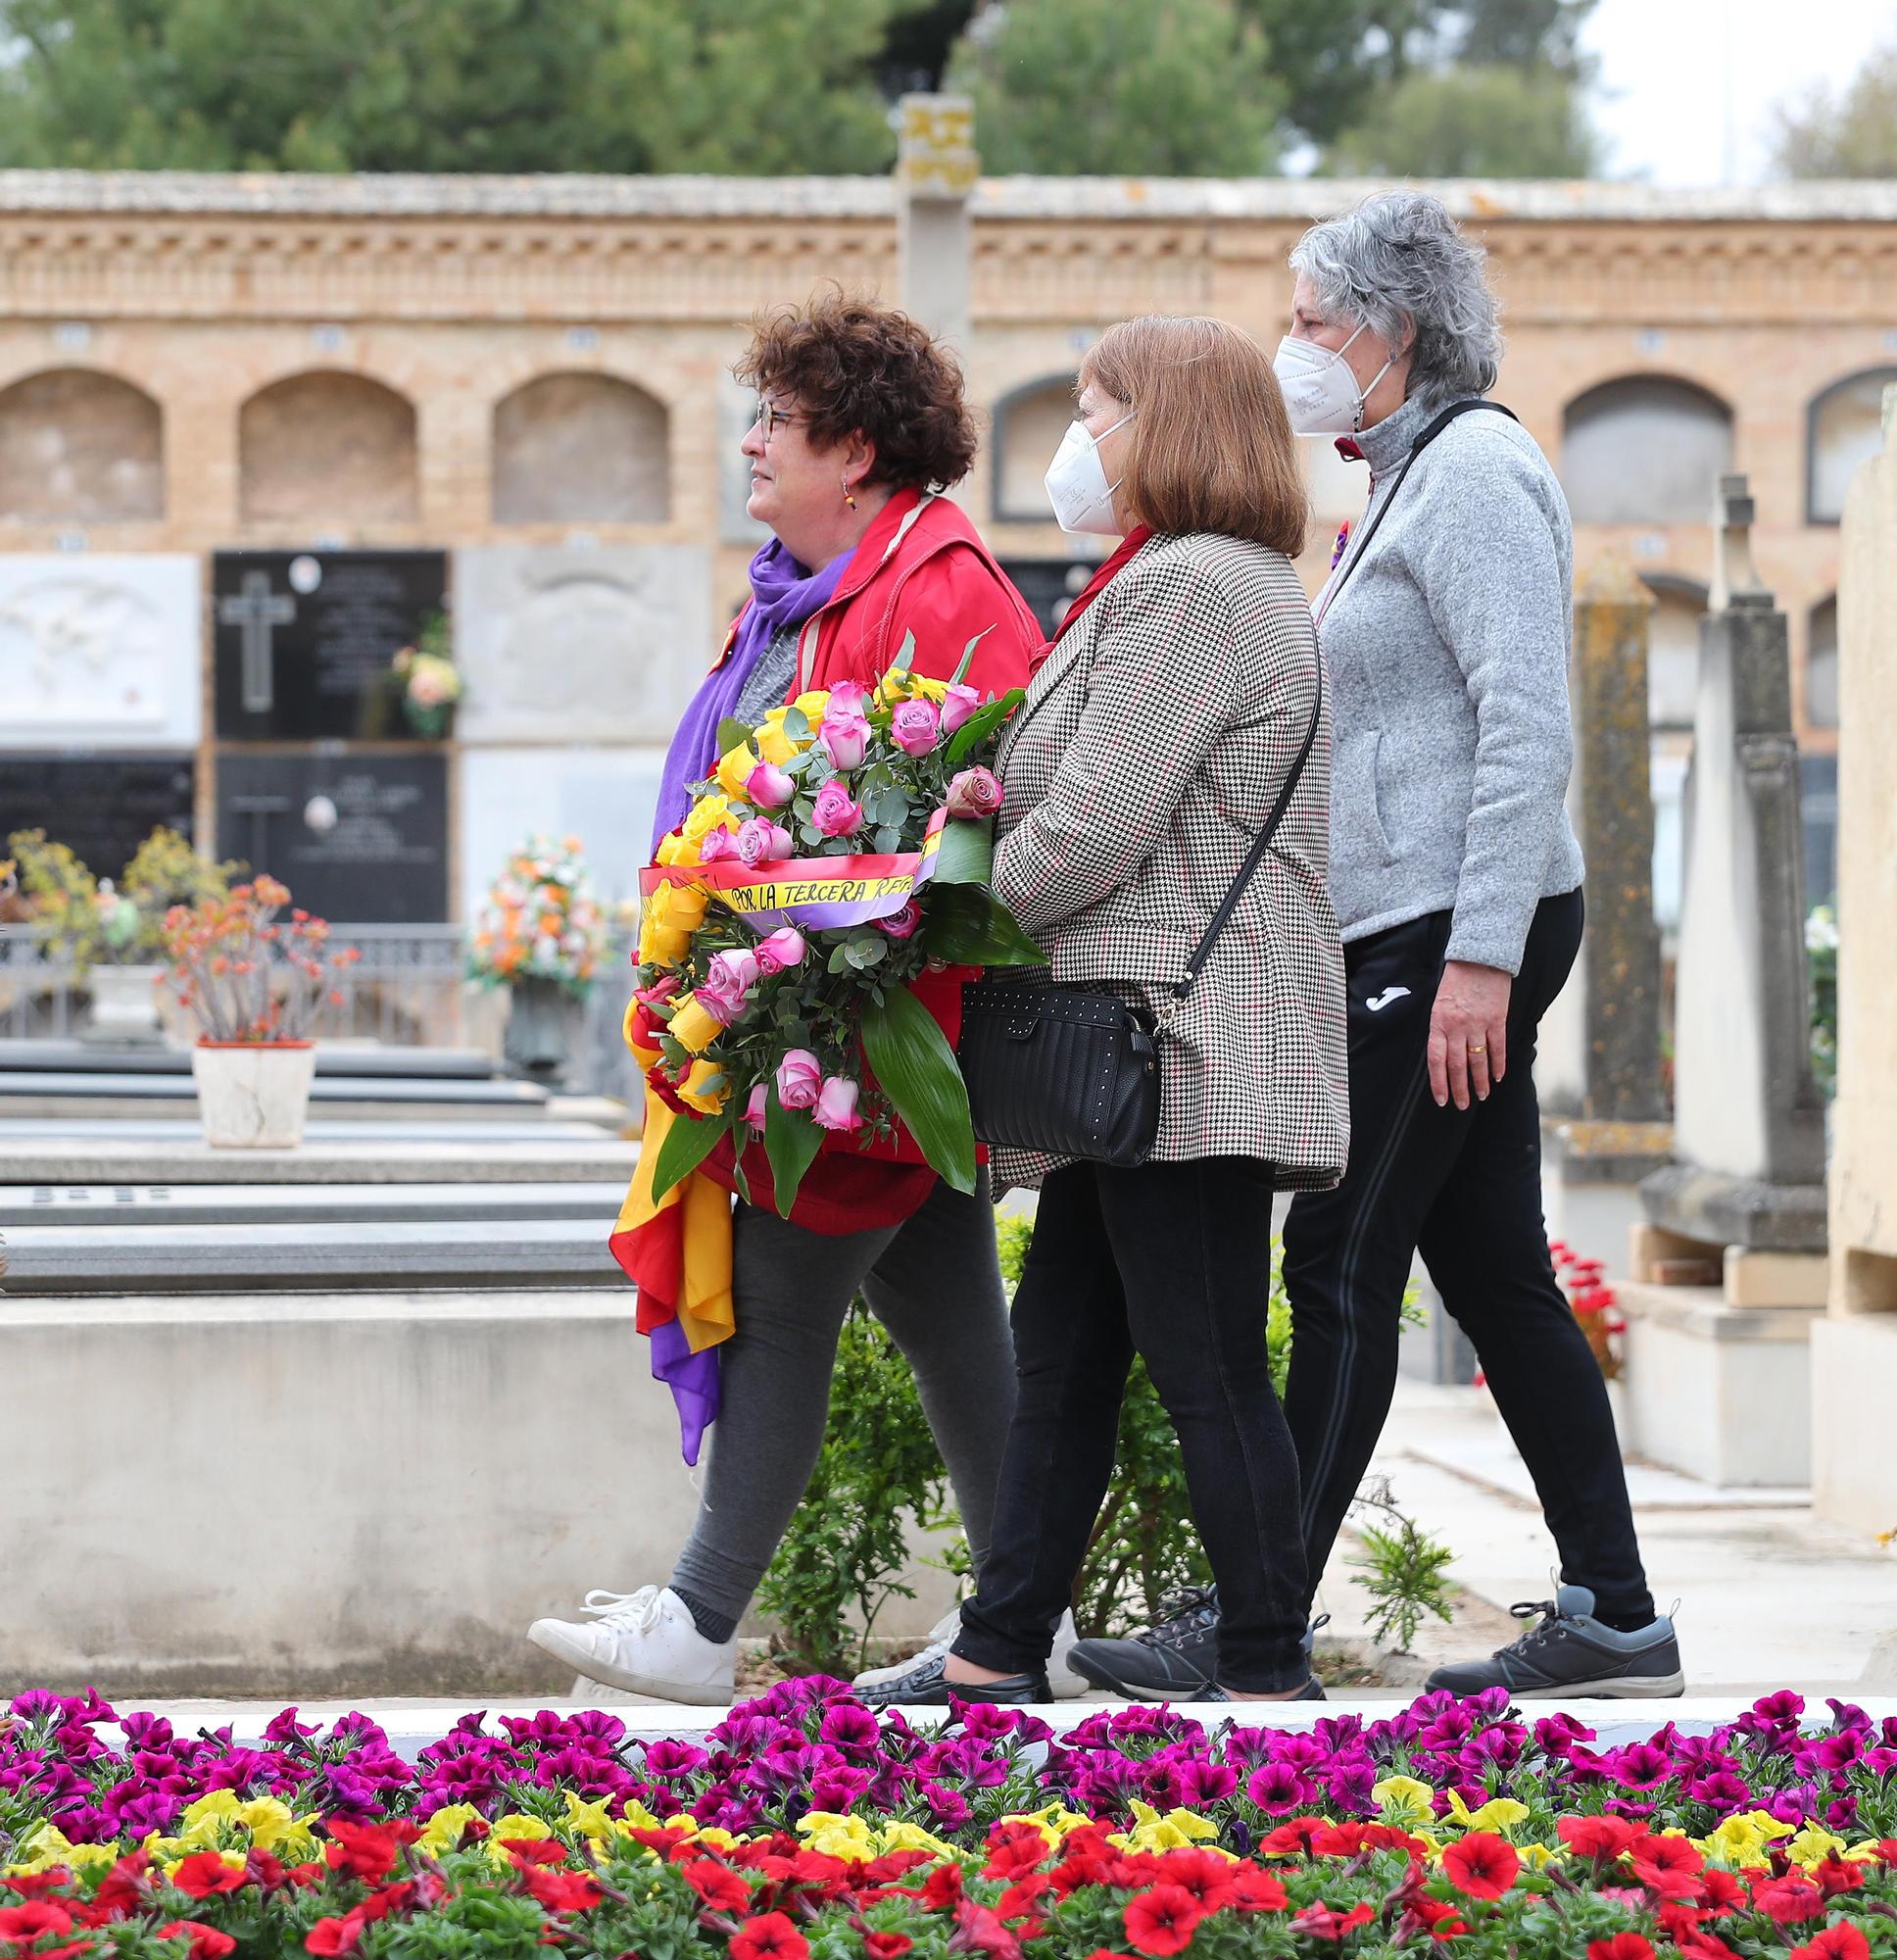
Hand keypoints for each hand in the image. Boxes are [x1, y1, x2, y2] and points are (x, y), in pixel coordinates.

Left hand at [1428, 960, 1510, 1109]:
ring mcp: (1478, 1024)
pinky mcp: (1497, 1019)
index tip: (1441, 1099)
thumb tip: (1442, 1055)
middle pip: (1457, 1065)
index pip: (1436, 1060)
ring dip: (1480, 1081)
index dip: (1439, 1082)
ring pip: (1478, 1061)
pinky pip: (1498, 1047)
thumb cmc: (1455, 980)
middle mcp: (1457, 1026)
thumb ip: (1440, 1028)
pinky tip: (1498, 1077)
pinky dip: (1498, 1064)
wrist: (1479, 957)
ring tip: (1482, 1096)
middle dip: (1459, 1089)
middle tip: (1461, 1105)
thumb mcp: (1438, 1003)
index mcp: (1438, 1022)